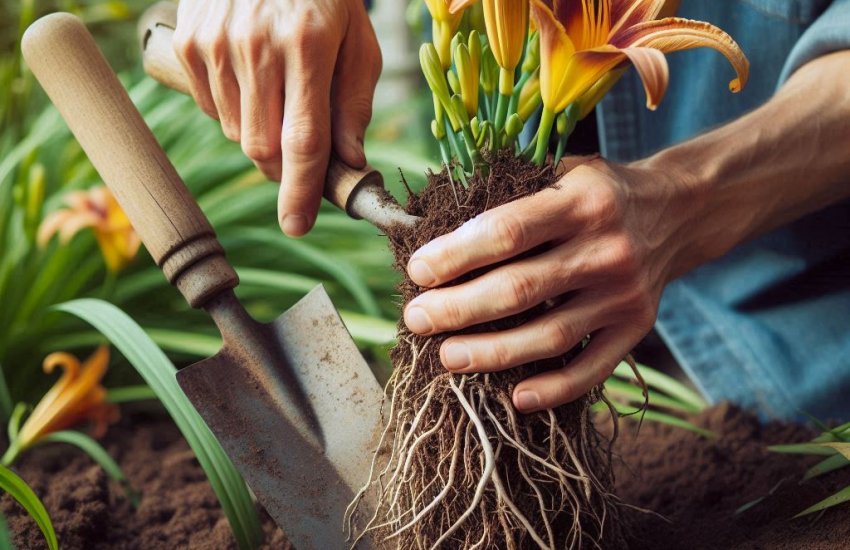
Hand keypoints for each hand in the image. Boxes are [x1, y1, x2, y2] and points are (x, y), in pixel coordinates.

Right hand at [173, 0, 381, 235]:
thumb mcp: (357, 41)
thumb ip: (354, 104)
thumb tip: (350, 162)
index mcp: (308, 45)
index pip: (303, 140)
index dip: (301, 191)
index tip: (298, 224)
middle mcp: (256, 46)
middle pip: (263, 148)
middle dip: (284, 170)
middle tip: (302, 158)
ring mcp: (216, 44)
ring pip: (237, 133)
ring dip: (262, 138)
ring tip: (280, 96)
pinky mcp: (189, 43)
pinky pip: (212, 109)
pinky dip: (235, 113)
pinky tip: (252, 81)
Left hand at [403, 157, 700, 411]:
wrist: (676, 211)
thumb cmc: (597, 191)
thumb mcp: (561, 170)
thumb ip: (509, 193)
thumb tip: (432, 223)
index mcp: (580, 201)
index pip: (506, 232)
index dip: (455, 255)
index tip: (416, 271)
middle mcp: (606, 248)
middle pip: (519, 289)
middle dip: (457, 309)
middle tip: (416, 320)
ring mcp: (624, 294)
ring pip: (550, 336)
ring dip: (492, 353)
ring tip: (447, 358)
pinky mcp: (636, 327)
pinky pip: (593, 368)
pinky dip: (554, 389)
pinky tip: (515, 398)